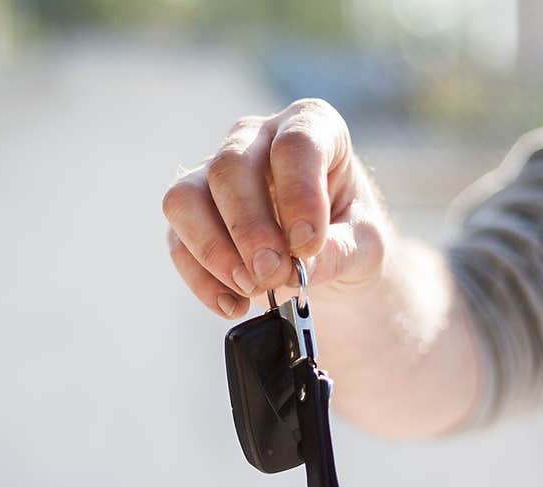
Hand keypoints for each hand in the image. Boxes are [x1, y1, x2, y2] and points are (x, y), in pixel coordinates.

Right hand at [162, 98, 387, 317]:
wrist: (325, 254)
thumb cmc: (349, 233)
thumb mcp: (364, 244)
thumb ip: (338, 252)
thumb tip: (295, 268)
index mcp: (310, 126)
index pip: (295, 144)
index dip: (299, 194)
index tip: (309, 244)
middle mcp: (255, 139)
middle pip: (229, 167)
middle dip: (249, 228)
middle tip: (273, 275)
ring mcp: (214, 173)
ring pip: (186, 198)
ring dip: (214, 250)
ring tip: (250, 289)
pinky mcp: (191, 214)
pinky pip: (177, 241)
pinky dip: (202, 279)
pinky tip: (234, 304)